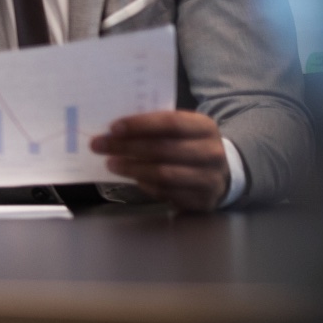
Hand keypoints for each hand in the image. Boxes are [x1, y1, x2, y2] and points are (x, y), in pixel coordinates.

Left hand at [91, 111, 228, 211]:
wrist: (223, 173)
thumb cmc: (190, 146)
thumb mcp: (183, 130)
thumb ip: (157, 127)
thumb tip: (115, 129)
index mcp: (204, 127)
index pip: (170, 123)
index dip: (140, 125)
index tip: (113, 127)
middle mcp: (211, 152)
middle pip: (163, 149)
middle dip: (126, 147)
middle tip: (99, 145)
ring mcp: (209, 178)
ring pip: (163, 174)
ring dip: (132, 168)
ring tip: (110, 163)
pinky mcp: (202, 200)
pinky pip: (167, 193)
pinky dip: (146, 186)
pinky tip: (132, 179)